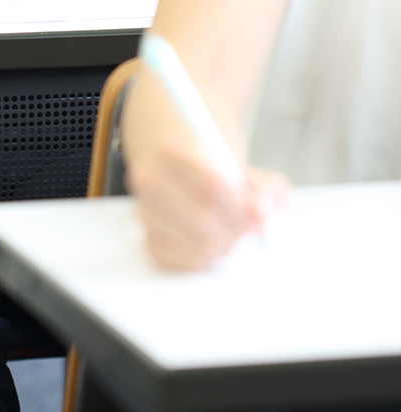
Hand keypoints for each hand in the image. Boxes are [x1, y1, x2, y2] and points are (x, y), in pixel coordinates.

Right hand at [128, 145, 288, 270]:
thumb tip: (263, 212)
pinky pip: (190, 260)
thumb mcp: (251, 174)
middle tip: (252, 227)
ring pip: (199, 241)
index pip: (213, 185)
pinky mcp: (151, 243)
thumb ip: (265, 190)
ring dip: (227, 242)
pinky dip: (212, 256)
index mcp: (170, 152)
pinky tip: (216, 242)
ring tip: (234, 232)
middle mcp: (149, 180)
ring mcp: (146, 213)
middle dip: (236, 227)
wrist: (191, 185)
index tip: (259, 212)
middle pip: (204, 216)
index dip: (242, 205)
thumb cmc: (224, 180)